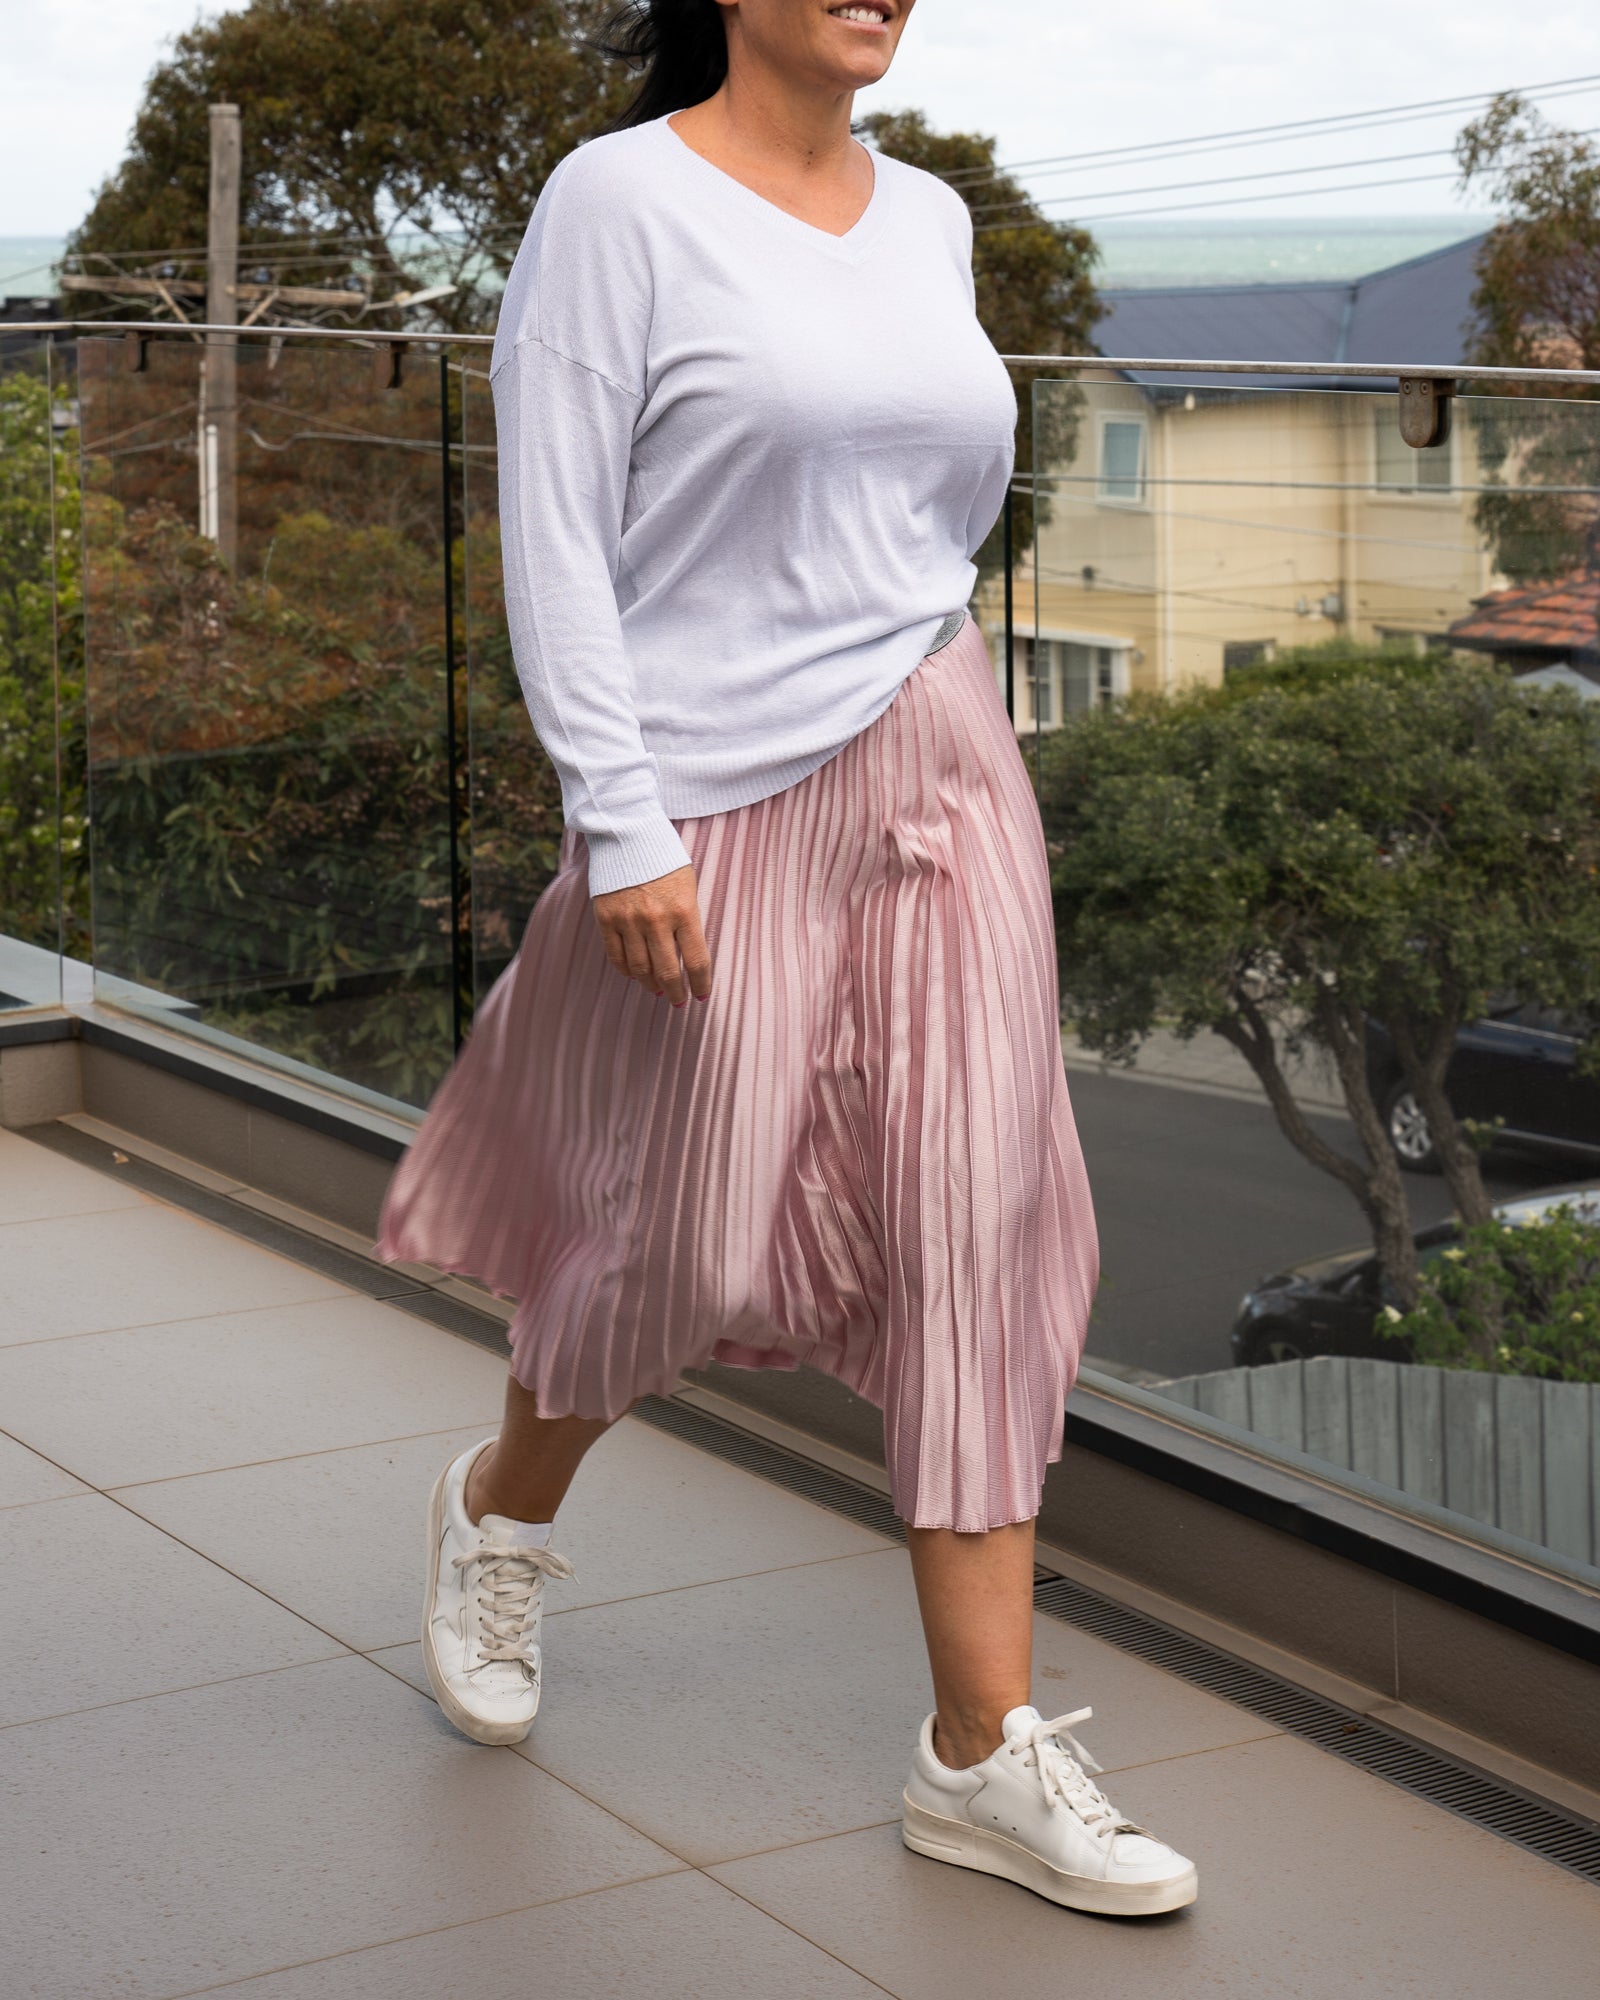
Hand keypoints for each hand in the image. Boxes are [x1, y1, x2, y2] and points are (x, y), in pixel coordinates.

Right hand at [592, 864, 712, 1005]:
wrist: (627, 832)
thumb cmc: (664, 858)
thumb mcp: (687, 887)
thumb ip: (688, 921)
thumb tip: (686, 957)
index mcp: (684, 911)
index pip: (696, 961)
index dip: (700, 984)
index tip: (701, 996)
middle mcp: (656, 920)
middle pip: (667, 972)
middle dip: (676, 992)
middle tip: (678, 1001)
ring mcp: (628, 920)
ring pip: (640, 969)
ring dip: (651, 985)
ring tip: (658, 990)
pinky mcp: (606, 918)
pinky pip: (616, 956)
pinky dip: (627, 971)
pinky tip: (635, 975)